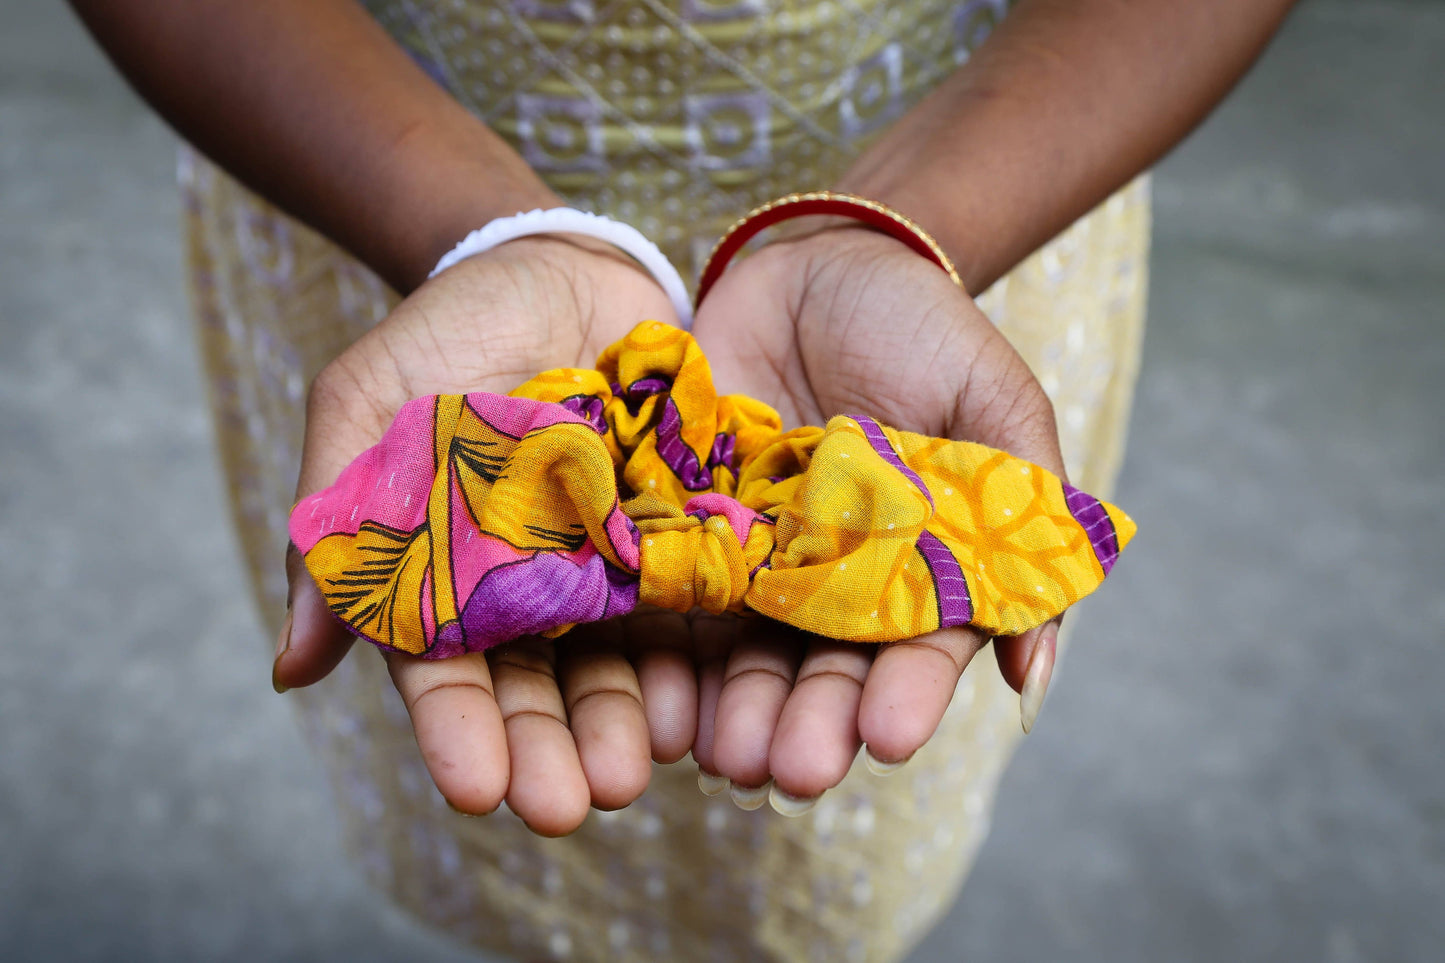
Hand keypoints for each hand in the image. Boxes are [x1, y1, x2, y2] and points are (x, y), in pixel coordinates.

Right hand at [271, 236, 700, 834]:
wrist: (557, 265)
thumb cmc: (445, 328)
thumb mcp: (364, 401)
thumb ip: (334, 523)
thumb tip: (291, 670)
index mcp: (446, 573)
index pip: (444, 670)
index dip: (458, 732)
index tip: (476, 790)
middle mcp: (532, 587)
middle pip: (540, 686)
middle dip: (549, 749)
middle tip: (567, 808)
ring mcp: (611, 562)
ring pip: (619, 661)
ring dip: (625, 722)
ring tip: (638, 772)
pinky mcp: (683, 529)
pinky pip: (695, 598)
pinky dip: (700, 651)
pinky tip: (709, 700)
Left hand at [689, 225, 1065, 803]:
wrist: (816, 262)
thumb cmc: (921, 327)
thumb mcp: (996, 406)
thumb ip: (1024, 519)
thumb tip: (1032, 676)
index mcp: (914, 567)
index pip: (915, 649)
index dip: (906, 694)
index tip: (892, 737)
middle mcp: (830, 579)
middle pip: (819, 668)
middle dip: (809, 721)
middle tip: (791, 770)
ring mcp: (753, 555)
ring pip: (742, 650)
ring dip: (735, 708)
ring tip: (725, 753)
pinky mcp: (682, 524)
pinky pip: (669, 591)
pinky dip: (661, 646)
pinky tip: (656, 698)